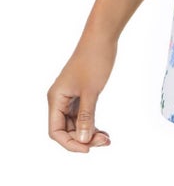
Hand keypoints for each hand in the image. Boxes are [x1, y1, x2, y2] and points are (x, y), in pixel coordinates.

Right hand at [47, 36, 116, 151]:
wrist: (102, 37)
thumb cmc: (94, 59)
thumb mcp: (91, 91)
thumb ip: (86, 117)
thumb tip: (83, 140)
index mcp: (56, 98)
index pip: (55, 131)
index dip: (70, 144)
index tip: (87, 148)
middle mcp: (60, 99)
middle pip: (66, 129)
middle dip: (83, 138)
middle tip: (104, 141)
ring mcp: (70, 96)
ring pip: (75, 123)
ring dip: (89, 133)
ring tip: (106, 139)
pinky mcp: (80, 93)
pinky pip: (82, 115)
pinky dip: (92, 123)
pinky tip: (103, 131)